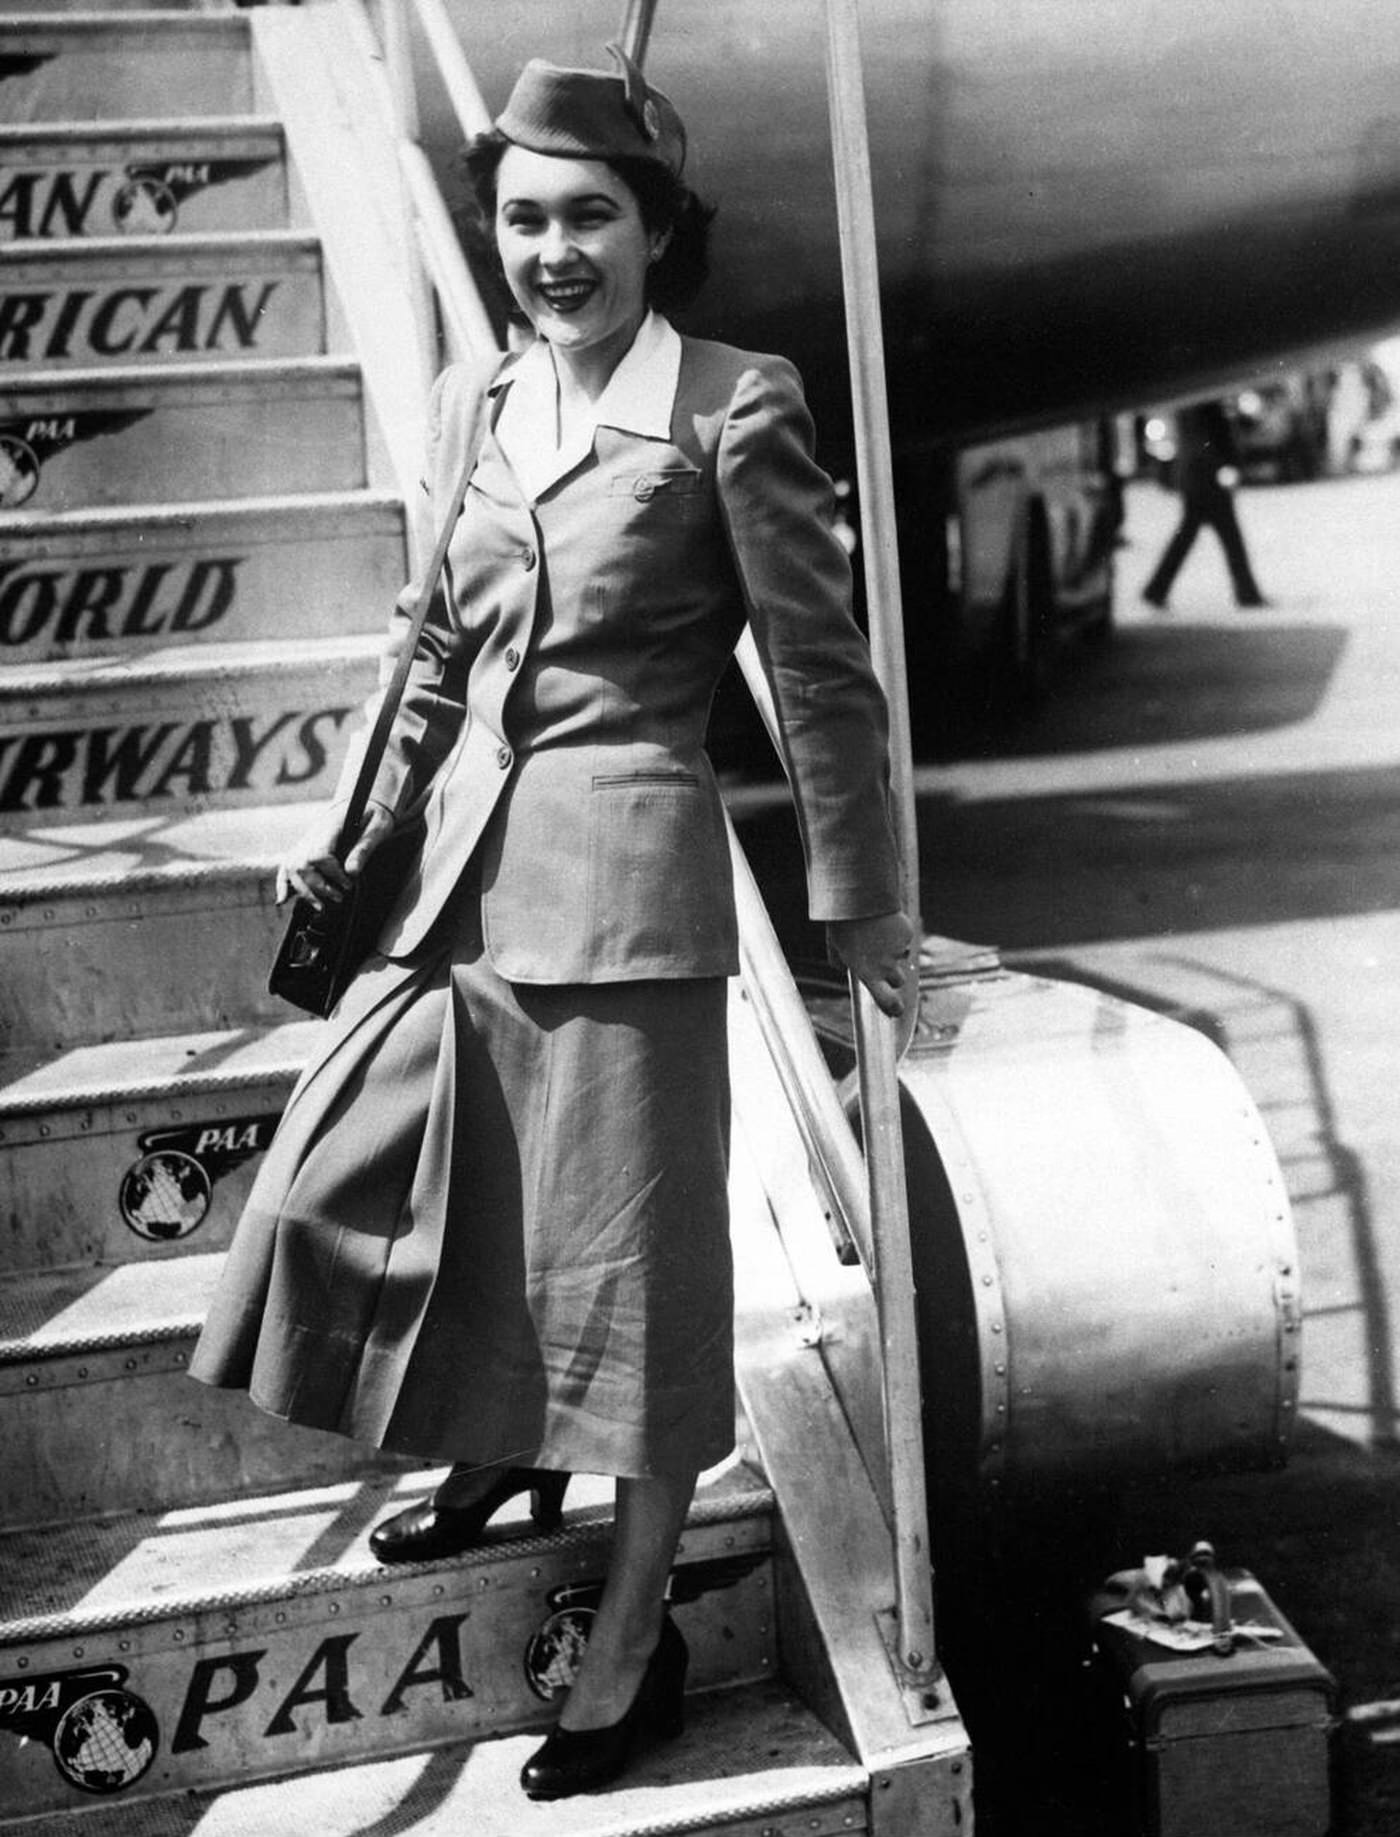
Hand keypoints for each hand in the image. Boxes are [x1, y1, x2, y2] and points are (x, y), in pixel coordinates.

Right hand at [275, 803, 394, 907]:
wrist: (364, 804)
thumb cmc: (374, 815)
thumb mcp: (378, 828)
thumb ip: (364, 849)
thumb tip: (351, 873)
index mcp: (331, 826)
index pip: (320, 853)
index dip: (332, 874)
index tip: (348, 884)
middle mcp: (313, 834)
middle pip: (302, 864)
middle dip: (318, 887)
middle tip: (339, 897)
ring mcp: (306, 841)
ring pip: (292, 869)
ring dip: (304, 891)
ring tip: (321, 907)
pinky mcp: (304, 849)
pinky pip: (287, 866)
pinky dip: (283, 884)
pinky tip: (283, 900)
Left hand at [827, 910, 916, 1018]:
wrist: (859, 900)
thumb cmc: (843, 925)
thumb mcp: (834, 947)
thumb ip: (838, 962)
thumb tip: (841, 967)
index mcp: (868, 973)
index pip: (886, 1000)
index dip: (893, 1008)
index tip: (897, 1010)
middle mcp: (886, 966)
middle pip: (899, 980)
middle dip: (894, 975)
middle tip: (883, 962)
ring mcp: (899, 950)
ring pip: (903, 955)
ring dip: (895, 951)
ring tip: (878, 933)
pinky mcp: (907, 934)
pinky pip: (904, 937)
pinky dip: (897, 931)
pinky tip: (884, 919)